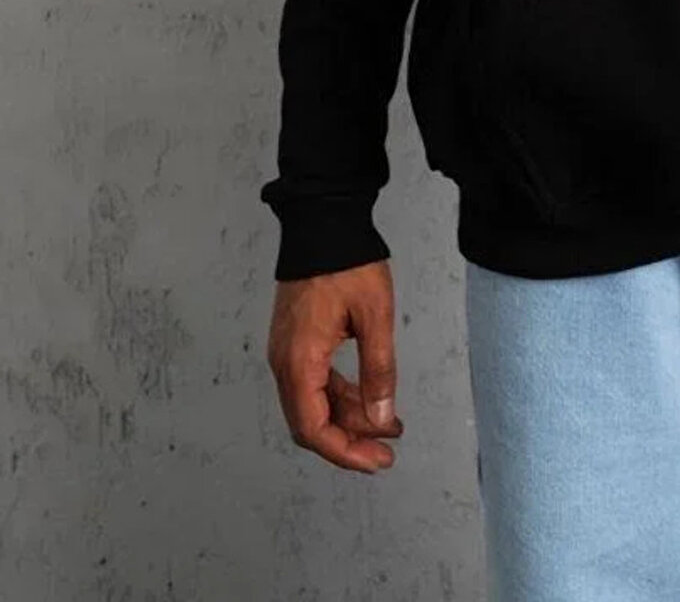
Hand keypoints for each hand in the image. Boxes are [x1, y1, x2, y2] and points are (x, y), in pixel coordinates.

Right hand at [267, 258, 404, 471]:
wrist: (322, 221)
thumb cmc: (348, 263)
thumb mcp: (375, 316)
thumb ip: (378, 370)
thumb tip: (382, 419)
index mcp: (299, 361)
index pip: (313, 429)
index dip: (345, 453)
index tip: (377, 462)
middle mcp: (285, 362)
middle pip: (311, 422)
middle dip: (349, 441)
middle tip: (387, 452)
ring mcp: (287, 352)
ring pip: (314, 403)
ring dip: (349, 418)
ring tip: (390, 424)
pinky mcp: (295, 341)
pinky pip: (315, 382)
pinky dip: (341, 396)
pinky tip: (370, 398)